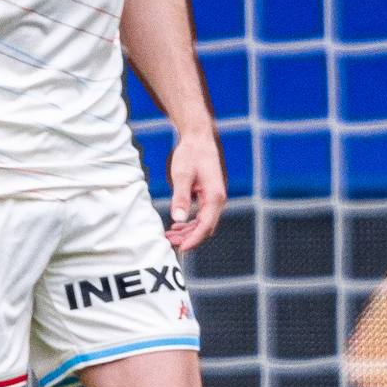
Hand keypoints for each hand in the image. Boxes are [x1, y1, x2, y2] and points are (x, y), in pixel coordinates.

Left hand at [165, 132, 225, 252]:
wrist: (198, 138)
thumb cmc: (191, 154)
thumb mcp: (182, 175)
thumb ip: (181, 197)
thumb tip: (178, 219)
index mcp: (215, 196)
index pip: (206, 225)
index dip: (194, 239)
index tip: (181, 248)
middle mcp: (218, 199)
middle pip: (205, 227)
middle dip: (189, 238)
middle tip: (168, 243)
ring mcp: (214, 198)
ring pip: (203, 223)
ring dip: (188, 232)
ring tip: (169, 236)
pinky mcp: (208, 196)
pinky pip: (201, 215)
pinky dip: (189, 223)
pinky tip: (176, 226)